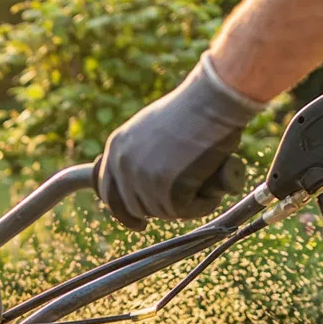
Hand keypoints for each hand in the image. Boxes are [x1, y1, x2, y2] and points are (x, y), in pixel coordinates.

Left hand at [98, 56, 262, 230]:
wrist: (213, 100)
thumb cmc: (194, 108)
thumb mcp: (154, 127)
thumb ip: (143, 153)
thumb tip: (150, 181)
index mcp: (117, 147)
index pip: (108, 191)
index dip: (123, 211)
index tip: (139, 223)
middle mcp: (123, 165)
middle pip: (135, 207)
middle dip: (159, 209)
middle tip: (184, 202)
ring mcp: (144, 179)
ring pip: (163, 211)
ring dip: (186, 205)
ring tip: (206, 182)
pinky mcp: (168, 190)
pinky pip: (185, 211)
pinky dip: (203, 205)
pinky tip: (213, 189)